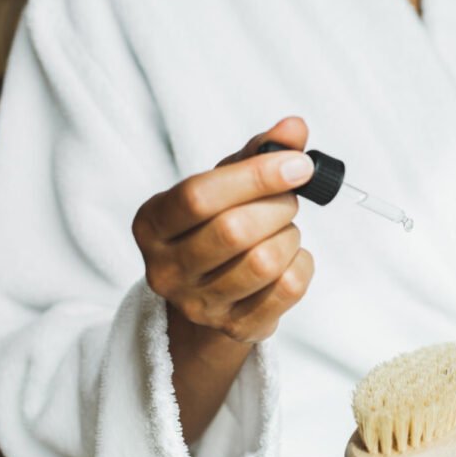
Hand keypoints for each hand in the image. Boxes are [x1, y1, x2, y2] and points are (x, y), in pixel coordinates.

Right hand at [132, 116, 315, 342]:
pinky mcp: (235, 327)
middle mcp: (166, 270)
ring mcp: (199, 305)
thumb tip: (295, 128)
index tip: (298, 164)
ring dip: (290, 236)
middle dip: (278, 206)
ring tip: (285, 229)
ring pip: (264, 263)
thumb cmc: (215, 225)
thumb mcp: (224, 183)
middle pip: (234, 232)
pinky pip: (287, 290)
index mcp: (152, 223)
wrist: (208, 294)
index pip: (199, 196)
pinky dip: (303, 264)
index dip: (255, 176)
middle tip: (289, 199)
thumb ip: (256, 152)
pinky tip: (292, 256)